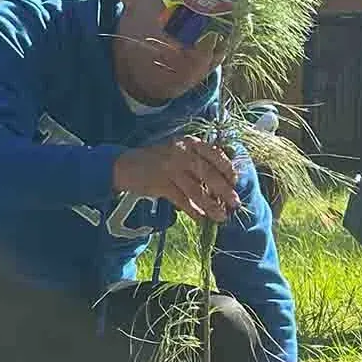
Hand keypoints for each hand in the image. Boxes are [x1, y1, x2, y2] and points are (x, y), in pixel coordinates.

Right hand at [112, 137, 238, 221]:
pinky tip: (201, 219)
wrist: (125, 165)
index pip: (215, 154)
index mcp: (190, 143)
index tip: (236, 181)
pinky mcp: (161, 184)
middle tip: (236, 203)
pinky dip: (193, 210)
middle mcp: (181, 153)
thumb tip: (226, 174)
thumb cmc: (158, 159)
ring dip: (211, 205)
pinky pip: (182, 200)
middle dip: (224, 190)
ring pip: (196, 189)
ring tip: (222, 216)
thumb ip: (199, 158)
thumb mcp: (179, 151)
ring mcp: (170, 168)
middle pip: (208, 173)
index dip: (228, 168)